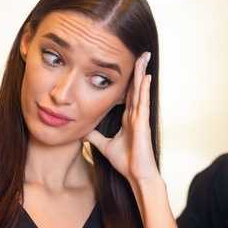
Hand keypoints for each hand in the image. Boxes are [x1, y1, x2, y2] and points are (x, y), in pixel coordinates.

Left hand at [82, 52, 157, 183]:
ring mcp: (140, 118)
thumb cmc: (125, 162)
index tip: (127, 64)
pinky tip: (146, 76)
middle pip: (135, 87)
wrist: (136, 174)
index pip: (126, 94)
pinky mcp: (142, 123)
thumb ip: (94, 136)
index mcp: (128, 118)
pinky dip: (144, 89)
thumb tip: (81, 131)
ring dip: (141, 73)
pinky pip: (143, 102)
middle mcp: (135, 115)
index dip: (127, 79)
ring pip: (140, 90)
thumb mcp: (104, 145)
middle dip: (137, 70)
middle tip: (139, 52)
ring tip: (143, 56)